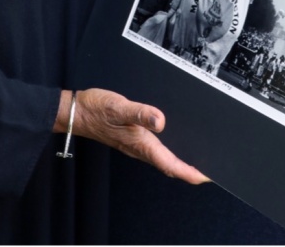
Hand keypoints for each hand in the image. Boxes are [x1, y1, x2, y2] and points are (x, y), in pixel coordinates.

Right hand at [62, 88, 209, 183]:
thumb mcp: (119, 107)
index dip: (189, 173)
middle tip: (208, 171)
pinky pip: (154, 151)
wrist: (76, 112)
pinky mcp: (131, 138)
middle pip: (169, 166)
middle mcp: (139, 148)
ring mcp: (134, 145)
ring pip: (162, 159)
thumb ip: (140, 113)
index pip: (170, 164)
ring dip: (179, 163)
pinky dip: (168, 152)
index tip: (206, 177)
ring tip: (195, 160)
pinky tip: (172, 142)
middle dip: (189, 171)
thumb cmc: (96, 110)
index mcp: (141, 143)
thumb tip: (160, 121)